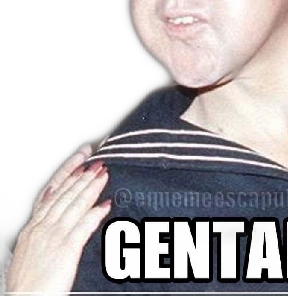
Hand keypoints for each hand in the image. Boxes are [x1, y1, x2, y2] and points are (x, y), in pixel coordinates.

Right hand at [6, 144, 110, 293]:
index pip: (52, 191)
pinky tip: (106, 204)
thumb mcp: (31, 250)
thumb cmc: (29, 283)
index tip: (80, 158)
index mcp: (33, 227)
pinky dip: (95, 213)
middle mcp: (42, 228)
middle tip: (98, 161)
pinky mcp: (65, 250)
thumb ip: (45, 230)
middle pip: (65, 195)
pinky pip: (83, 226)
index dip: (67, 172)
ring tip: (104, 175)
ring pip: (75, 205)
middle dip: (83, 176)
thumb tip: (61, 216)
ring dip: (91, 188)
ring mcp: (53, 237)